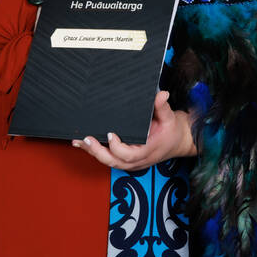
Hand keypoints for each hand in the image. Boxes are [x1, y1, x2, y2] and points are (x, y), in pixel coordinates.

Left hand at [72, 91, 196, 170]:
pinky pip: (110, 158)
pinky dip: (96, 152)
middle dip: (98, 152)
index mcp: (147, 151)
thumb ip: (162, 106)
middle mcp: (138, 160)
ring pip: (109, 161)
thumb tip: (161, 95)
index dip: (117, 147)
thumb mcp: (170, 117)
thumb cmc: (172, 131)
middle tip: (86, 139)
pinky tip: (84, 144)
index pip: (129, 155)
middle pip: (114, 162)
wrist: (178, 142)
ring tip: (79, 141)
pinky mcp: (127, 159)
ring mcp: (132, 162)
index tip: (110, 134)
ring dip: (93, 152)